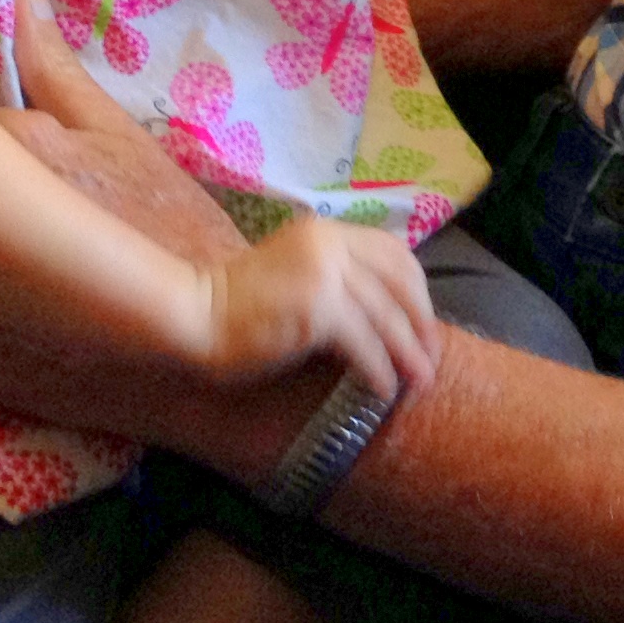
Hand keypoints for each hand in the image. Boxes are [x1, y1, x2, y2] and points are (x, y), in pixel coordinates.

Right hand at [206, 215, 440, 397]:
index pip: (394, 252)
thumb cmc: (237, 303)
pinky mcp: (318, 310)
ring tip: (419, 383)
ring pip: (387, 317)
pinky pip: (365, 344)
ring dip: (409, 354)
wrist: (192, 313)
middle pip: (400, 282)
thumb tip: (384, 317)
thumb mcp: (296, 274)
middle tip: (431, 359)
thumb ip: (336, 280)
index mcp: (327, 232)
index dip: (416, 290)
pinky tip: (382, 390)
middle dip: (422, 323)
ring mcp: (325, 274)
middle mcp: (331, 245)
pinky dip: (380, 369)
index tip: (423, 323)